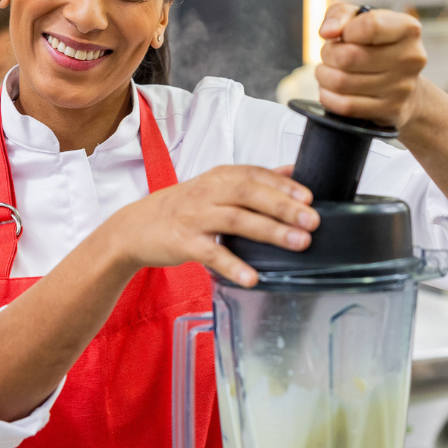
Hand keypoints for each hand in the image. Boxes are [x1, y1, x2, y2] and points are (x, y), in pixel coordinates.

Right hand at [103, 165, 318, 286]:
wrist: (135, 228)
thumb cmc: (181, 207)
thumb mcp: (214, 187)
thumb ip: (252, 179)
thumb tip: (292, 170)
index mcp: (218, 177)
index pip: (255, 174)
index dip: (283, 184)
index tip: (310, 197)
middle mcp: (207, 193)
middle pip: (249, 193)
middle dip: (283, 206)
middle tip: (312, 221)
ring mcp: (194, 218)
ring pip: (236, 220)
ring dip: (269, 231)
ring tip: (297, 243)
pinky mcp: (183, 243)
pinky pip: (212, 254)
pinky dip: (233, 266)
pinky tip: (253, 278)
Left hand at [316, 3, 427, 127]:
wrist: (405, 88)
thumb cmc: (376, 47)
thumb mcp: (360, 20)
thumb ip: (340, 14)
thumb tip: (328, 32)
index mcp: (407, 29)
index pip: (369, 26)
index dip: (345, 31)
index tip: (343, 35)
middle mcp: (410, 58)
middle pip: (348, 57)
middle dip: (328, 54)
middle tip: (329, 55)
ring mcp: (402, 87)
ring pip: (342, 82)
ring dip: (324, 76)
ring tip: (328, 71)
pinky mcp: (391, 110)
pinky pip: (346, 106)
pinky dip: (328, 97)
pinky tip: (330, 90)